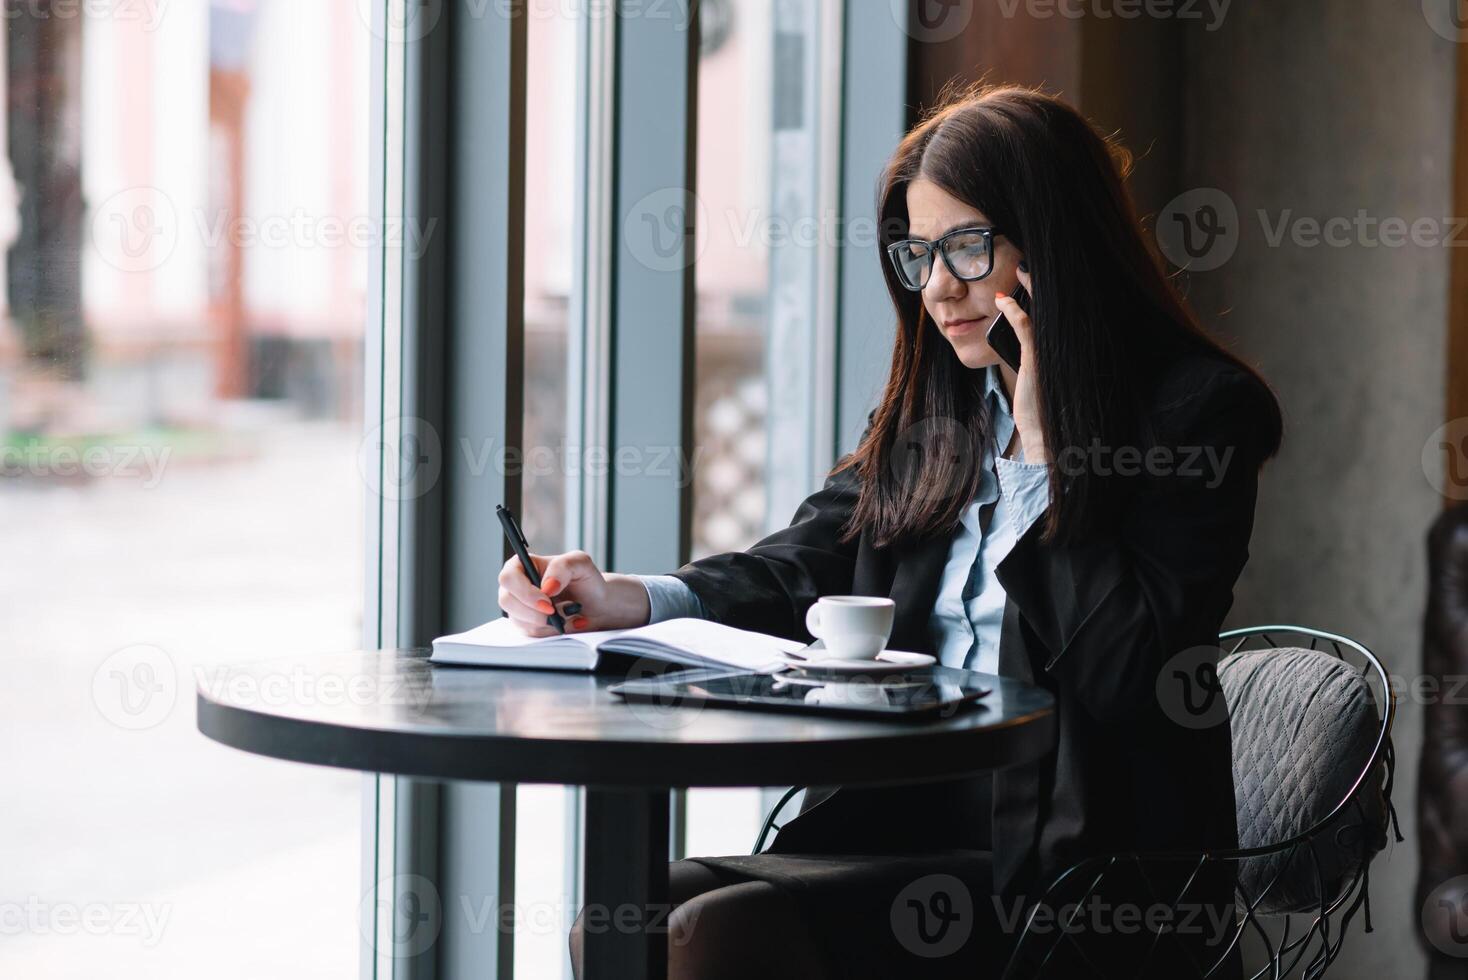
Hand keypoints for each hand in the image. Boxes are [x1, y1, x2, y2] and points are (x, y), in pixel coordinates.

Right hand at [497, 550, 651, 636]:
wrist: (596, 605)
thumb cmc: (586, 580)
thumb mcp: (580, 563)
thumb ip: (562, 567)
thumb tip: (546, 586)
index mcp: (523, 565)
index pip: (508, 577)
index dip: (524, 592)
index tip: (546, 603)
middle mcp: (516, 586)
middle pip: (507, 601)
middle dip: (533, 611)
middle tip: (556, 614)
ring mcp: (519, 607)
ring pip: (519, 620)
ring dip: (546, 622)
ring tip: (568, 613)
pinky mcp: (527, 625)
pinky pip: (531, 633)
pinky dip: (551, 631)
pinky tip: (566, 622)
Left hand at [994, 266, 1046, 464]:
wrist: (1045, 435)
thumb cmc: (1039, 409)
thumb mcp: (1037, 378)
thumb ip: (1034, 356)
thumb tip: (1024, 341)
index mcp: (1062, 350)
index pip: (1056, 314)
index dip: (1046, 292)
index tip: (1033, 276)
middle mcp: (1061, 347)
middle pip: (1052, 306)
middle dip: (1041, 282)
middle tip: (1026, 264)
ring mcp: (1051, 352)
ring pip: (1041, 310)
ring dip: (1030, 288)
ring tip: (1020, 271)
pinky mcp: (1037, 359)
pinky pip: (1026, 326)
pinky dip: (1013, 311)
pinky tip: (1003, 301)